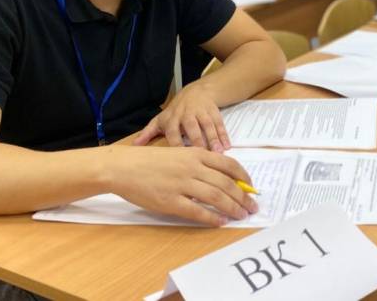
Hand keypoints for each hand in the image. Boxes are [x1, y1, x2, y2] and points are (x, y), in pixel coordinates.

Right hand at [108, 145, 257, 225]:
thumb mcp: (178, 154)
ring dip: (232, 207)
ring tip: (241, 215)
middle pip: (226, 183)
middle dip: (243, 197)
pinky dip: (211, 217)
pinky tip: (220, 222)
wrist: (123, 167)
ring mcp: (182, 184)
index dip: (244, 177)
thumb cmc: (150, 161)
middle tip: (252, 207)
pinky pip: (197, 211)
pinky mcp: (171, 201)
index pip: (229, 165)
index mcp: (196, 154)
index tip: (252, 187)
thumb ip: (198, 163)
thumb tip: (221, 179)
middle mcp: (192, 168)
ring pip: (216, 197)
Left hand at [133, 83, 231, 151]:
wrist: (196, 91)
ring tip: (219, 153)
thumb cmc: (176, 111)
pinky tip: (227, 146)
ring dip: (213, 138)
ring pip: (207, 125)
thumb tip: (134, 146)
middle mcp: (186, 114)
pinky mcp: (213, 111)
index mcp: (172, 118)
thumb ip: (148, 133)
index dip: (177, 143)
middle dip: (197, 141)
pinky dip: (223, 134)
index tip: (180, 158)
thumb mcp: (161, 119)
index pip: (173, 131)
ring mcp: (201, 111)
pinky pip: (219, 123)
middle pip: (192, 127)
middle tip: (203, 156)